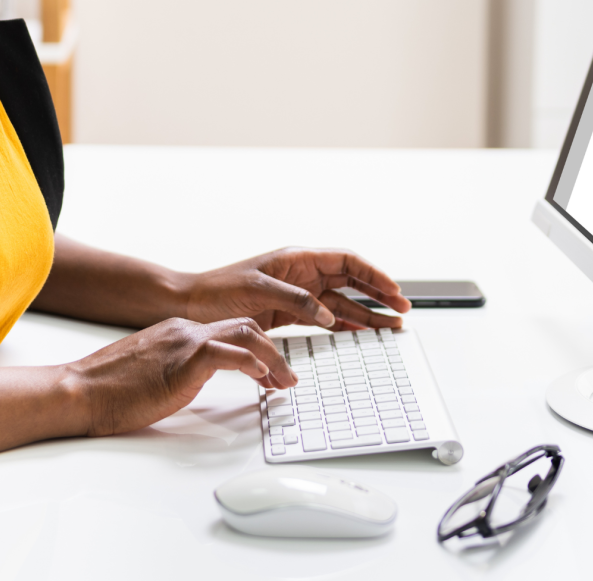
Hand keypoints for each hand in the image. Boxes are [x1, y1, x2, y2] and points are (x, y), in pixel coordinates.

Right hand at [66, 316, 295, 437]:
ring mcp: (184, 342)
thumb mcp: (152, 373)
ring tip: (285, 381)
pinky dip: (250, 362)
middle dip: (273, 351)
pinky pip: (227, 353)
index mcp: (179, 332)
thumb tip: (195, 381)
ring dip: (272, 358)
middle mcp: (185, 331)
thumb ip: (177, 369)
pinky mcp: (182, 361)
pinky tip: (262, 378)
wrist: (80, 390)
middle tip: (287, 377)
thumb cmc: (109, 390)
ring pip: (244, 334)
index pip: (230, 331)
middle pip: (245, 326)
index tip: (271, 372)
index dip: (258, 350)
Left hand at [177, 247, 411, 331]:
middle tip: (403, 309)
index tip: (394, 289)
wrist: (189, 305)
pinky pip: (324, 318)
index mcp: (297, 259)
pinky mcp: (287, 313)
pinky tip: (359, 333)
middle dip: (378, 294)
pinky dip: (343, 326)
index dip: (373, 274)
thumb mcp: (259, 292)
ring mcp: (296, 294)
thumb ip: (296, 301)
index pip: (346, 261)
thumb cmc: (218, 292)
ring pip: (341, 302)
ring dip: (365, 313)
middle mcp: (301, 273)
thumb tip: (327, 314)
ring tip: (390, 327)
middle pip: (350, 281)